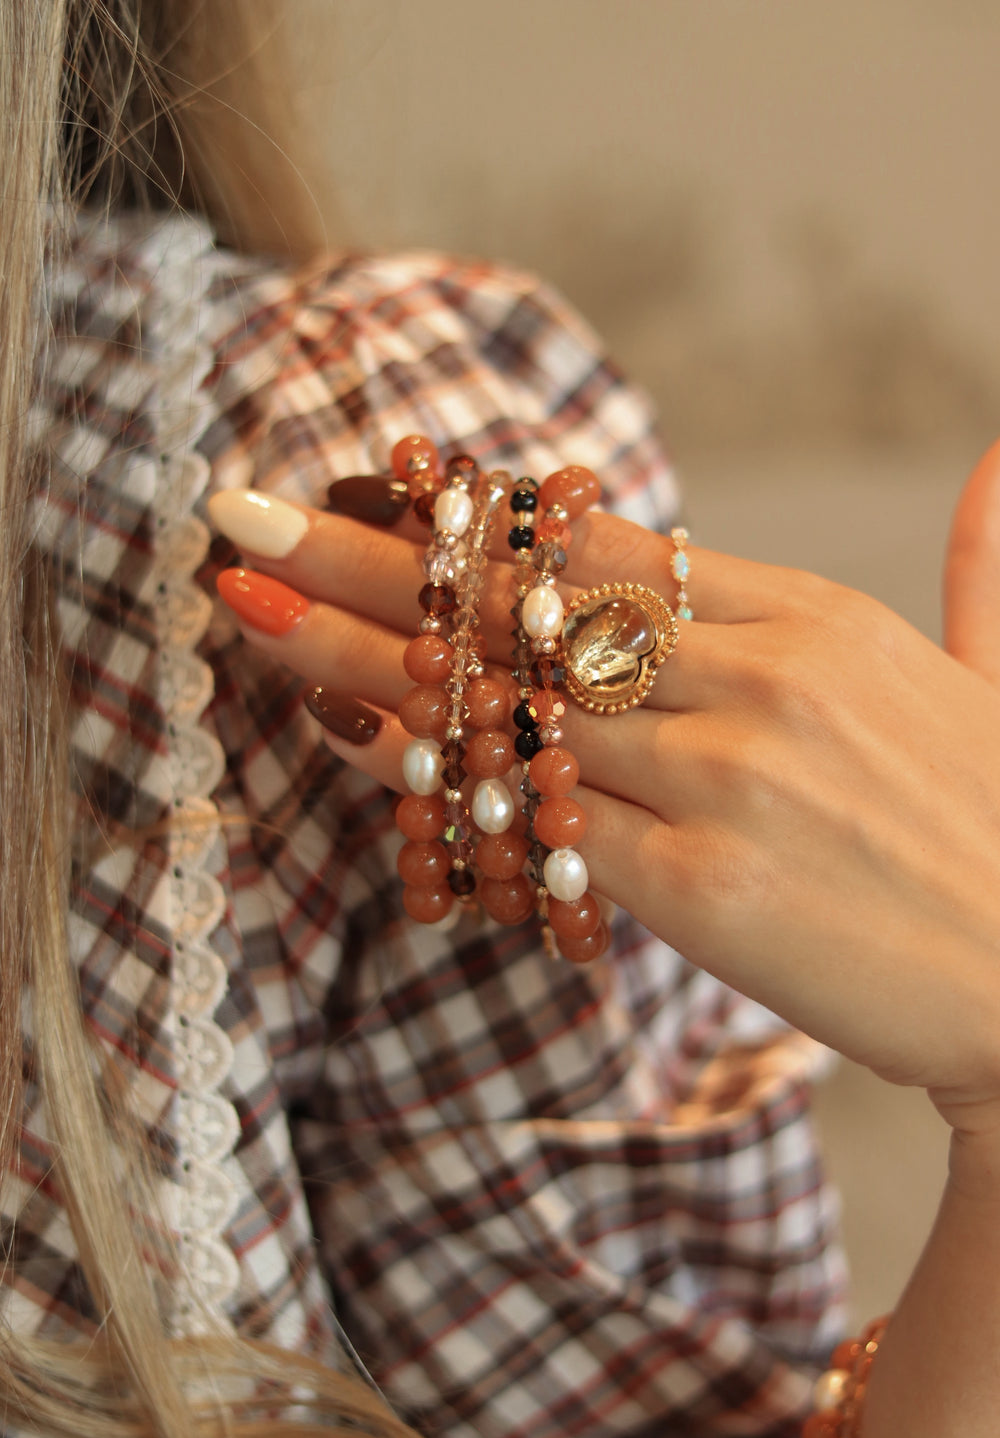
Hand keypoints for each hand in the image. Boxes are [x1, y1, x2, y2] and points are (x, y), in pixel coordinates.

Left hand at [208, 452, 999, 1121]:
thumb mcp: (992, 671)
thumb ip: (978, 564)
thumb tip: (997, 459)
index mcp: (811, 615)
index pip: (599, 546)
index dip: (472, 520)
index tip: (377, 489)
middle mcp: (757, 675)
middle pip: (522, 605)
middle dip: (369, 562)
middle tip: (244, 519)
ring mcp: (726, 776)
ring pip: (506, 701)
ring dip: (362, 659)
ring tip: (247, 612)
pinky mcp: (704, 886)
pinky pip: (536, 817)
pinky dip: (438, 776)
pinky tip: (348, 739)